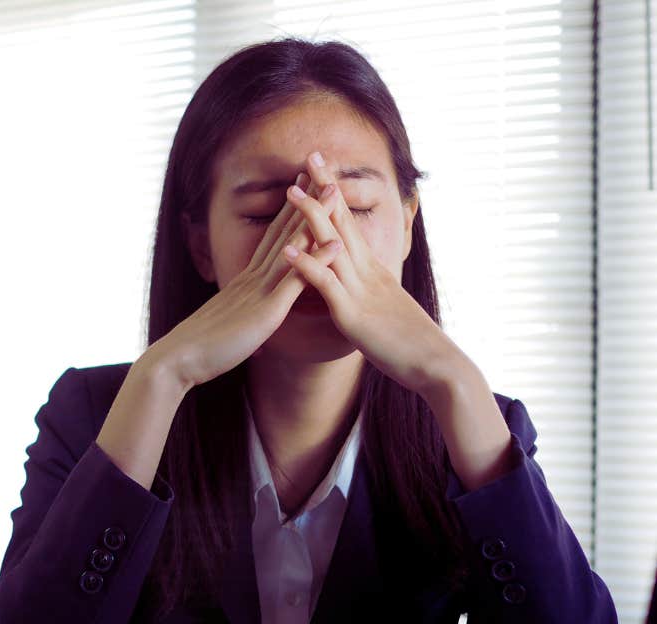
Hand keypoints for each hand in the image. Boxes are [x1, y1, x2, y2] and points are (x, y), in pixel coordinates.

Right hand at [149, 174, 343, 390]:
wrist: (179, 359)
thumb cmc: (201, 348)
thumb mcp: (227, 324)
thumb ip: (241, 314)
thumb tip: (248, 316)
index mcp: (245, 281)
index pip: (271, 239)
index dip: (288, 213)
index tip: (302, 187)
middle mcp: (252, 278)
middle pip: (283, 232)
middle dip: (305, 201)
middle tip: (323, 171)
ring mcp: (259, 291)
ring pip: (293, 247)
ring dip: (315, 218)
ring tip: (335, 192)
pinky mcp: (266, 311)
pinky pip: (296, 281)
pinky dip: (316, 260)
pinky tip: (335, 244)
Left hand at [282, 152, 457, 397]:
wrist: (436, 366)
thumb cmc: (411, 344)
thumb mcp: (388, 310)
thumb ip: (373, 294)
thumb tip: (366, 287)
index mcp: (373, 272)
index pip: (350, 226)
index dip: (335, 198)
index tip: (322, 171)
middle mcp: (367, 274)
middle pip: (342, 223)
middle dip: (325, 188)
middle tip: (310, 155)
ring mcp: (360, 292)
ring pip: (332, 246)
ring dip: (311, 216)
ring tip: (291, 190)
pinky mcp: (353, 316)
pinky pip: (327, 286)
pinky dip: (307, 265)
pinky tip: (288, 249)